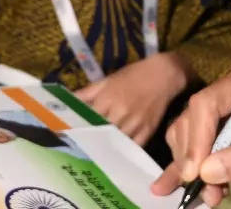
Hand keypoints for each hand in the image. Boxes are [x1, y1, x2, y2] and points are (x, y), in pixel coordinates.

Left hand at [75, 52, 191, 145]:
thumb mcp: (107, 80)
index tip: (70, 135)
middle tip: (80, 148)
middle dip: (92, 139)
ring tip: (95, 155)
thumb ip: (87, 92)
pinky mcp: (148, 130)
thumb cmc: (132, 75)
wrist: (163, 75)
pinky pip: (134, 146)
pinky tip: (116, 155)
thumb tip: (67, 101)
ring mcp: (135, 123)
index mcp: (107, 99)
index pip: (88, 118)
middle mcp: (120, 112)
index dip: (79, 127)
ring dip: (107, 147)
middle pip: (101, 132)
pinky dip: (124, 151)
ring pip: (116, 142)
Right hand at [150, 68, 230, 206]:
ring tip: (205, 199)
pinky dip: (184, 176)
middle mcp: (223, 101)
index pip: (206, 105)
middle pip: (190, 125)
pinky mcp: (216, 146)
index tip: (198, 171)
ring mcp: (217, 124)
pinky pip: (191, 158)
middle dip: (192, 160)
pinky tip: (170, 190)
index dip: (197, 137)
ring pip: (184, 142)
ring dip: (189, 172)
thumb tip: (207, 171)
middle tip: (202, 191)